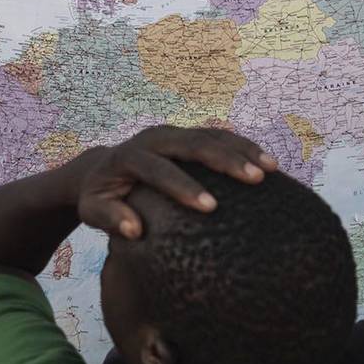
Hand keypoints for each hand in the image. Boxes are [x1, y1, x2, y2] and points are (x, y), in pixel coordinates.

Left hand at [75, 127, 275, 239]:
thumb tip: (134, 230)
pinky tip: (268, 163)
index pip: (158, 169)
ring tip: (270, 169)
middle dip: (225, 161)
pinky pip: (220, 136)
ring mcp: (174, 133)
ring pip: (212, 135)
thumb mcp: (93, 210)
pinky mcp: (188, 135)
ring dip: (243, 150)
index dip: (184, 187)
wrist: (102, 169)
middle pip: (193, 144)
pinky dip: (244, 147)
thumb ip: (109, 218)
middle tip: (254, 179)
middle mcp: (154, 138)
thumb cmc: (100, 196)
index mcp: (129, 156)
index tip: (210, 207)